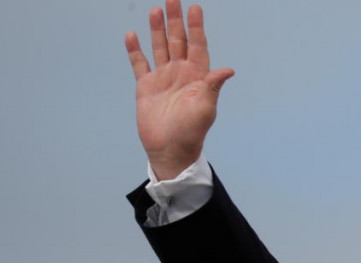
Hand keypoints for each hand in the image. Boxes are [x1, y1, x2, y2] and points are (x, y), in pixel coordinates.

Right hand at [125, 0, 234, 179]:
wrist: (170, 150)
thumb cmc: (192, 132)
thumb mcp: (205, 109)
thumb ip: (213, 87)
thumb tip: (228, 70)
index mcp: (197, 76)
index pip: (197, 45)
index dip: (196, 27)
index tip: (195, 7)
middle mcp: (180, 73)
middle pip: (178, 41)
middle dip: (176, 20)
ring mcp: (163, 78)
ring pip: (160, 48)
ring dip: (157, 30)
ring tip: (155, 10)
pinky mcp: (146, 87)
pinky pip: (140, 64)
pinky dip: (135, 50)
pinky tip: (132, 35)